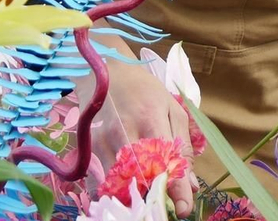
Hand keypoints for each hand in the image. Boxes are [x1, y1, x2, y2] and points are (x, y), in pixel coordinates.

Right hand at [88, 38, 196, 216]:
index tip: (185, 209)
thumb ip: (182, 146)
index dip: (175, 190)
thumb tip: (190, 186)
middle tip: (165, 205)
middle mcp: (124, 130)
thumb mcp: (172, 109)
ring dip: (134, 195)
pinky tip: (126, 190)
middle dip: (154, 196)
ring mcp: (103, 140)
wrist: (108, 71)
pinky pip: (101, 182)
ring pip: (119, 184)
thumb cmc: (144, 90)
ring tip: (147, 197)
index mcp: (151, 117)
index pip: (165, 161)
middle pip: (140, 177)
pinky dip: (114, 191)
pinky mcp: (88, 148)